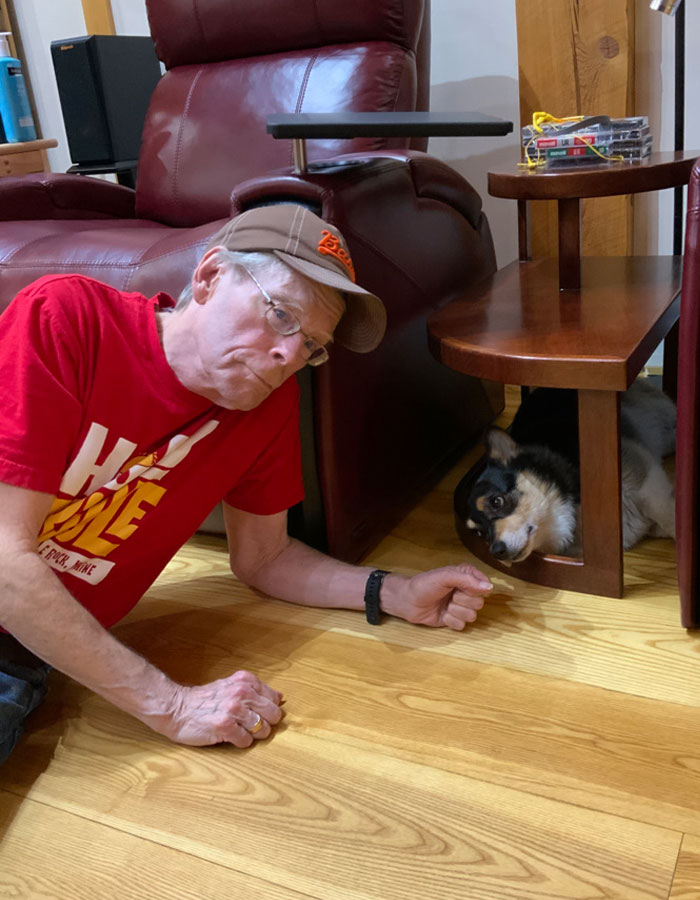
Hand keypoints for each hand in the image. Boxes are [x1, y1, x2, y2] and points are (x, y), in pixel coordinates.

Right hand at [155, 670, 283, 747]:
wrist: (177, 708)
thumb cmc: (205, 700)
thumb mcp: (232, 686)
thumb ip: (255, 690)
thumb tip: (279, 697)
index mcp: (246, 680)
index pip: (275, 698)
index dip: (269, 710)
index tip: (259, 713)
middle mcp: (242, 692)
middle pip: (273, 715)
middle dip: (266, 724)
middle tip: (251, 725)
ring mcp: (233, 709)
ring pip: (262, 729)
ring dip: (253, 734)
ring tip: (239, 730)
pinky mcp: (224, 726)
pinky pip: (246, 741)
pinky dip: (241, 742)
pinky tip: (230, 736)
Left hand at [384, 565, 492, 630]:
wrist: (407, 601)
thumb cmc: (423, 585)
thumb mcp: (444, 576)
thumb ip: (467, 579)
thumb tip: (489, 587)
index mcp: (466, 576)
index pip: (485, 585)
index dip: (474, 589)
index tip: (461, 587)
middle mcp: (465, 591)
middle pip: (479, 603)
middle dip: (462, 601)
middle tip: (449, 595)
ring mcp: (460, 606)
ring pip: (472, 616)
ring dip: (455, 611)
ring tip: (444, 605)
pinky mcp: (454, 619)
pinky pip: (462, 626)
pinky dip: (450, 621)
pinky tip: (442, 614)